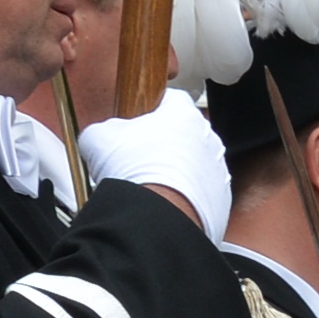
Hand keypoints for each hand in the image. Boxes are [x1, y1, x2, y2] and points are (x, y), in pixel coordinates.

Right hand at [77, 91, 232, 243]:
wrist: (155, 218)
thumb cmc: (134, 173)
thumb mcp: (98, 138)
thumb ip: (102, 129)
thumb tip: (99, 136)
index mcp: (183, 114)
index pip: (171, 98)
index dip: (152, 109)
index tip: (139, 121)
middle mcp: (207, 138)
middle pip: (185, 133)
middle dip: (164, 144)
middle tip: (139, 159)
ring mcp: (217, 169)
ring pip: (195, 164)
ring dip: (176, 172)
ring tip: (151, 186)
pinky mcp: (220, 199)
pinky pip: (202, 192)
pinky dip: (186, 197)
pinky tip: (165, 204)